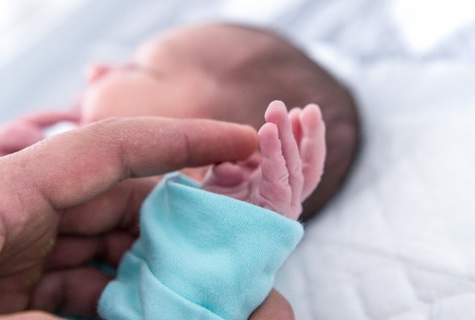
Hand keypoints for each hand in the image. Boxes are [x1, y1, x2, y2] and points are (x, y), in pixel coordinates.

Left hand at [0, 117, 286, 318]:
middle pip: (118, 202)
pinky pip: (82, 284)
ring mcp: (16, 251)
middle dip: (176, 224)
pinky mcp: (14, 287)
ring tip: (191, 295)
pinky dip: (117, 300)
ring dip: (150, 271)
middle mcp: (12, 214)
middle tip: (225, 255)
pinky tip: (141, 313)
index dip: (180, 140)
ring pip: (106, 247)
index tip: (239, 140)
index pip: (105, 150)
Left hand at [203, 100, 325, 219]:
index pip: (296, 160)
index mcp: (274, 189)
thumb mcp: (217, 185)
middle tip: (307, 108)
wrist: (201, 253)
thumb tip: (233, 163)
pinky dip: (273, 155)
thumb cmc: (209, 216)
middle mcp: (282, 199)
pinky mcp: (273, 218)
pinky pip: (278, 181)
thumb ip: (228, 168)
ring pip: (296, 169)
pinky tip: (267, 132)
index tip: (298, 110)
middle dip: (307, 134)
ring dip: (292, 137)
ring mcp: (280, 210)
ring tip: (292, 112)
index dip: (299, 135)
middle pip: (304, 163)